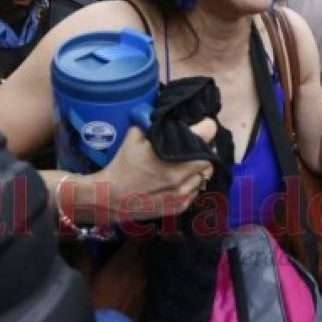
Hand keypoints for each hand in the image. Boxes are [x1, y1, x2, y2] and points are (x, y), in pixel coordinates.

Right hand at [98, 118, 217, 220]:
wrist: (111, 197)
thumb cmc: (123, 164)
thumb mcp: (135, 136)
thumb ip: (154, 124)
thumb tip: (166, 114)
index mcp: (174, 153)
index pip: (207, 133)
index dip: (206, 126)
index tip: (202, 125)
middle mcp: (182, 173)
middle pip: (211, 156)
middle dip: (206, 149)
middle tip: (197, 145)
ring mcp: (183, 192)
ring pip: (205, 175)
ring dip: (200, 167)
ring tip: (189, 162)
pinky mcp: (180, 206)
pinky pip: (197, 190)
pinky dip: (192, 183)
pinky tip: (181, 178)